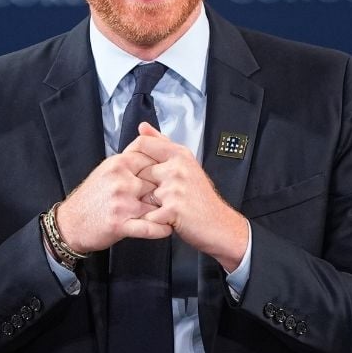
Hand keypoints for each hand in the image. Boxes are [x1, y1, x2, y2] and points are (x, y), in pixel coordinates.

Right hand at [52, 149, 172, 253]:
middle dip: (168, 190)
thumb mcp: (105, 170)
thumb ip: (128, 161)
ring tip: (177, 214)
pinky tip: (167, 228)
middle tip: (178, 196)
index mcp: (118, 164)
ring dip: (168, 211)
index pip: (151, 158)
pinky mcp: (120, 224)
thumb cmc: (90, 198)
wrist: (70, 223)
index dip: (164, 167)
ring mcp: (121, 203)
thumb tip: (149, 147)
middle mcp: (120, 181)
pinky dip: (162, 229)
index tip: (172, 174)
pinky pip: (151, 227)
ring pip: (157, 204)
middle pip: (158, 181)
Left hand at [125, 122, 248, 271]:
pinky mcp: (172, 208)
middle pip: (139, 171)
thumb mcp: (185, 165)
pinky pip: (147, 213)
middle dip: (143, 186)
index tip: (132, 167)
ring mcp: (175, 187)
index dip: (132, 155)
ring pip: (141, 194)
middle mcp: (177, 168)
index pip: (143, 144)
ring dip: (148, 205)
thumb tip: (143, 127)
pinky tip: (166, 220)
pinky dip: (152, 220)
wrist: (219, 225)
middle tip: (159, 197)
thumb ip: (161, 144)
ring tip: (165, 209)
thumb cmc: (200, 198)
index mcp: (180, 155)